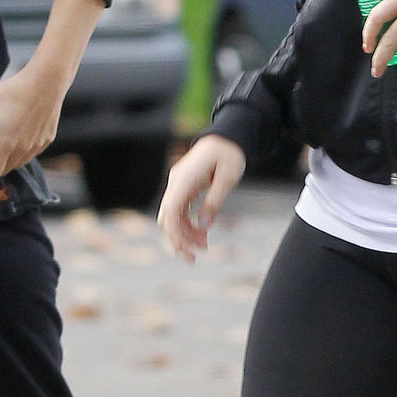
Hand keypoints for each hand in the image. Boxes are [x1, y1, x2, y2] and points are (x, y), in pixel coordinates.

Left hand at [0, 62, 66, 181]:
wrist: (47, 82)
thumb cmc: (16, 89)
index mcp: (5, 142)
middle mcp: (22, 148)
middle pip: (4, 170)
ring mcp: (36, 145)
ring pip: (18, 163)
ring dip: (6, 160)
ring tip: (0, 147)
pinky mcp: (46, 140)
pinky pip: (30, 153)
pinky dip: (21, 151)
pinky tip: (17, 136)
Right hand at [158, 135, 245, 262]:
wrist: (227, 137)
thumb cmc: (230, 154)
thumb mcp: (228, 178)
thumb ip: (214, 201)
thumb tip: (204, 226)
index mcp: (185, 178)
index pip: (170, 210)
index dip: (173, 233)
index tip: (184, 250)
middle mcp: (176, 182)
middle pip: (166, 217)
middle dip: (177, 239)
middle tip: (193, 258)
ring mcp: (178, 185)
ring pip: (172, 217)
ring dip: (185, 234)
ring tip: (203, 246)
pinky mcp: (184, 188)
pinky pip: (180, 211)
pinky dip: (188, 225)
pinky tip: (201, 235)